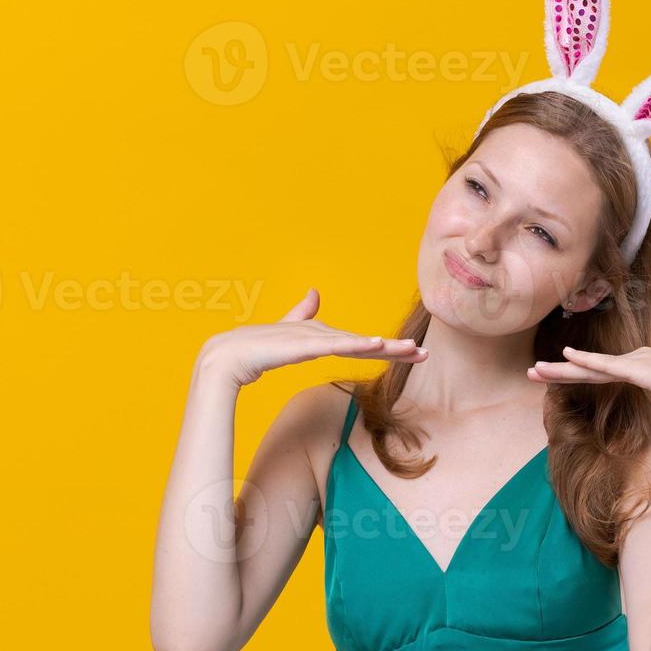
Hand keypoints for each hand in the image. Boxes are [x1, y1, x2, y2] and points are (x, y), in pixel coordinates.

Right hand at [199, 287, 427, 388]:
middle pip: (364, 343)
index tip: (414, 355)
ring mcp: (310, 338)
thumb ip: (300, 315)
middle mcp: (318, 334)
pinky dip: (355, 344)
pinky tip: (375, 344)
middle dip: (395, 349)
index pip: (359, 346)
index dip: (387, 350)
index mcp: (318, 337)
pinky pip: (333, 346)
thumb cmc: (252, 350)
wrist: (225, 357)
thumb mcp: (284, 334)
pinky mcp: (300, 345)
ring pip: (355, 344)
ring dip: (384, 347)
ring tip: (411, 351)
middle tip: (425, 353)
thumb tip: (315, 292)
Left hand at [527, 325, 650, 425]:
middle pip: (589, 368)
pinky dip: (584, 361)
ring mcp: (637, 363)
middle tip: (531, 372)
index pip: (603, 370)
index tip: (554, 374)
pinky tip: (564, 358)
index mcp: (646, 363)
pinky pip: (605, 366)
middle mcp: (638, 359)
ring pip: (589, 369)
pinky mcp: (638, 370)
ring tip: (532, 371)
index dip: (578, 372)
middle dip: (558, 371)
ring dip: (559, 371)